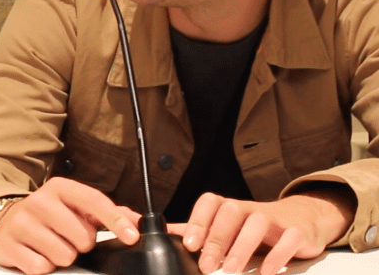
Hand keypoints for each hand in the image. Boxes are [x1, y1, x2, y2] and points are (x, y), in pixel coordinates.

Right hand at [0, 177, 141, 274]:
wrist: (6, 221)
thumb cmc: (48, 215)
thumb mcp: (75, 206)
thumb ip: (107, 213)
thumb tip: (138, 221)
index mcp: (60, 188)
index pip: (94, 201)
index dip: (116, 220)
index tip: (132, 236)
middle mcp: (39, 201)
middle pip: (82, 238)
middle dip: (81, 244)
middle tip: (68, 237)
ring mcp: (22, 223)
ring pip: (64, 256)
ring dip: (62, 256)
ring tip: (52, 245)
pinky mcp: (9, 246)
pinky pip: (42, 268)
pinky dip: (44, 266)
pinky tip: (37, 253)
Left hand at [169, 188, 355, 274]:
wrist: (303, 219)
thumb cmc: (257, 226)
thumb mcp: (228, 227)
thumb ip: (200, 231)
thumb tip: (166, 234)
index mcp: (231, 208)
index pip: (210, 202)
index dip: (198, 221)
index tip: (189, 245)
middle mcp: (251, 209)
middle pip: (231, 211)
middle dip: (216, 239)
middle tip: (207, 266)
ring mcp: (275, 219)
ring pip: (258, 222)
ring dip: (242, 247)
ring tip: (232, 270)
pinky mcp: (298, 232)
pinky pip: (289, 238)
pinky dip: (277, 255)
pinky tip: (266, 272)